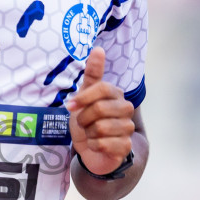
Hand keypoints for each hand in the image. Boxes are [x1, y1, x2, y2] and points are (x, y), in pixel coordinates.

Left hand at [66, 47, 133, 175]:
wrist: (92, 150)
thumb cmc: (88, 121)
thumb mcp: (84, 96)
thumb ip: (92, 74)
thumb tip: (98, 49)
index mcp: (116, 94)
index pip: (102, 88)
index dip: (83, 97)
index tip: (71, 105)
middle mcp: (126, 109)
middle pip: (99, 108)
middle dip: (83, 118)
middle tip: (83, 123)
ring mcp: (128, 128)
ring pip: (100, 128)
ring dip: (88, 133)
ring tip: (91, 133)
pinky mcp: (125, 146)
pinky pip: (103, 144)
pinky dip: (93, 145)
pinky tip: (96, 145)